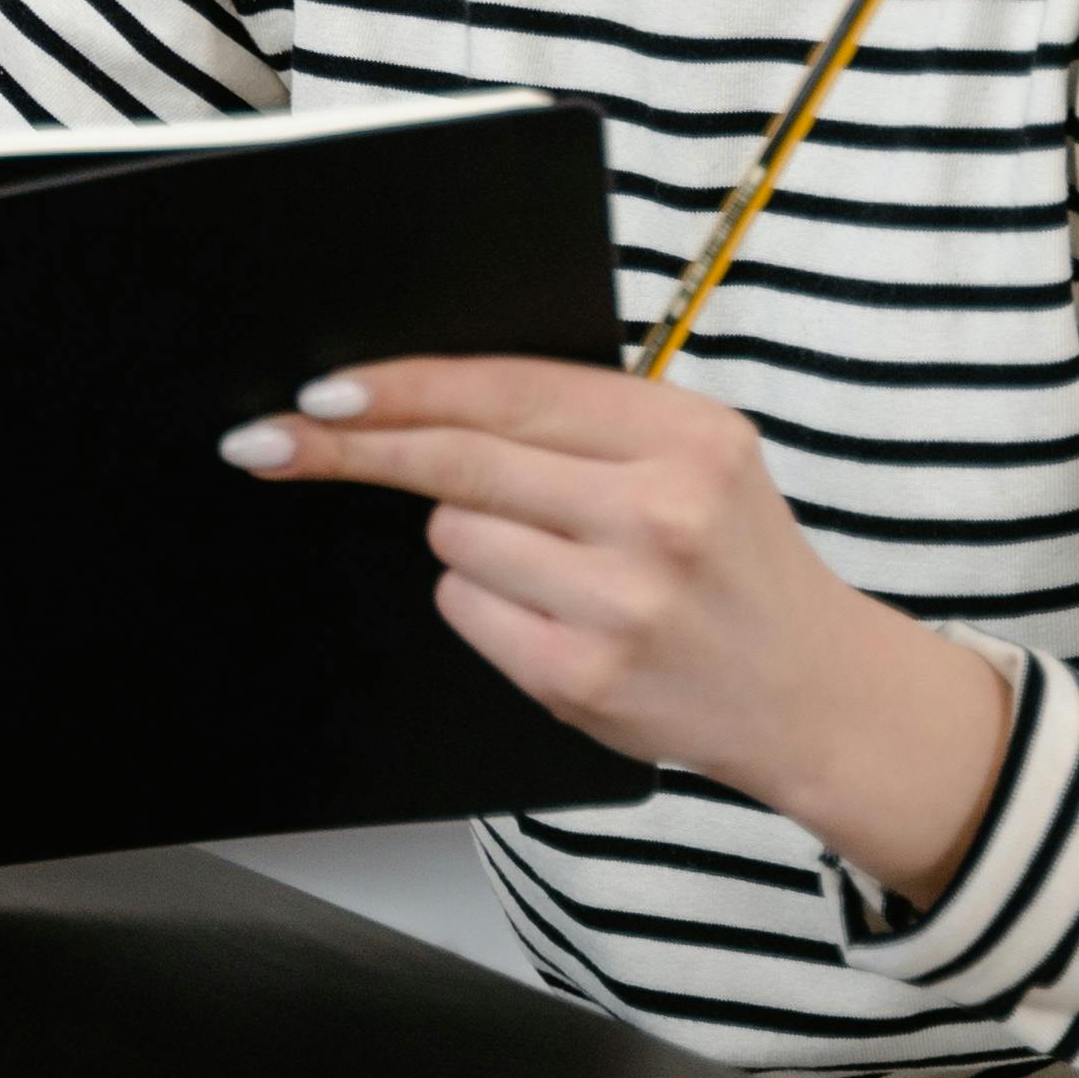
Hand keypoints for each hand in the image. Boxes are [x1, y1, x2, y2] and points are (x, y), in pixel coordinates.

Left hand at [226, 355, 1014, 906]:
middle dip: (350, 447)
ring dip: (470, 540)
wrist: (811, 691)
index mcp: (685, 434)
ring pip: (454, 535)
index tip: (323, 389)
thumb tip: (419, 398)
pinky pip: (465, 609)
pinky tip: (554, 616)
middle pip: (457, 460)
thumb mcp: (695, 457)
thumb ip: (583, 422)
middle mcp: (657, 512)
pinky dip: (483, 604)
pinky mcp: (582, 675)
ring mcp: (619, 601)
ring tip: (556, 564)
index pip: (509, 391)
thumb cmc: (732, 560)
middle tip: (267, 442)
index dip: (404, 386)